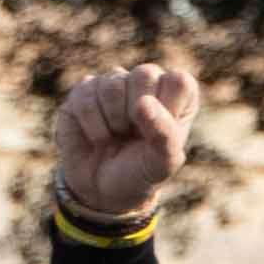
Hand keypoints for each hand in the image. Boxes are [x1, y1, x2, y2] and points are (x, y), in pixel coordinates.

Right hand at [50, 60, 197, 222]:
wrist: (102, 189)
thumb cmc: (140, 172)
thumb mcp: (162, 163)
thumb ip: (165, 135)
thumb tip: (144, 103)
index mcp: (176, 97)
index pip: (179, 81)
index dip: (167, 108)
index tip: (159, 133)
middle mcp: (146, 84)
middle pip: (145, 74)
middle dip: (137, 113)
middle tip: (134, 135)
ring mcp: (114, 84)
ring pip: (113, 83)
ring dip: (113, 120)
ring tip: (116, 136)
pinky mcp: (85, 90)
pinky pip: (86, 94)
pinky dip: (92, 124)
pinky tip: (97, 137)